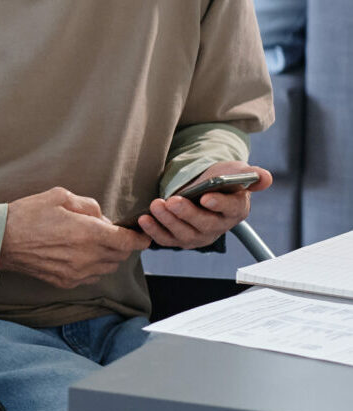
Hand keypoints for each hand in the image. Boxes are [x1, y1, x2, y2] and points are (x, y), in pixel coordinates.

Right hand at [0, 187, 152, 288]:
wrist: (1, 241)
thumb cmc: (27, 215)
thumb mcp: (58, 196)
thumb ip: (88, 205)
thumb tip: (102, 218)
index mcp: (88, 233)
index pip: (128, 241)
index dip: (140, 238)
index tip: (142, 235)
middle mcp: (88, 256)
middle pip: (120, 255)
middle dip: (121, 244)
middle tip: (110, 233)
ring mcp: (78, 272)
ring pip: (108, 267)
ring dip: (108, 256)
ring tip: (92, 243)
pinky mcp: (66, 282)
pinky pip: (92, 276)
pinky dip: (93, 266)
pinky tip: (79, 255)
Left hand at [138, 160, 270, 249]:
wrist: (201, 187)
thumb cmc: (220, 179)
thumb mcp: (235, 171)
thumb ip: (250, 174)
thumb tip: (265, 177)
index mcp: (235, 209)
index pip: (231, 209)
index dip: (219, 204)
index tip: (206, 197)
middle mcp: (218, 226)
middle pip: (204, 225)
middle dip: (187, 214)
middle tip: (172, 201)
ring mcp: (198, 235)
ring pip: (184, 234)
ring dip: (168, 221)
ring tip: (156, 205)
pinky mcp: (179, 238)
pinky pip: (167, 239)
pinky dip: (155, 231)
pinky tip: (145, 220)